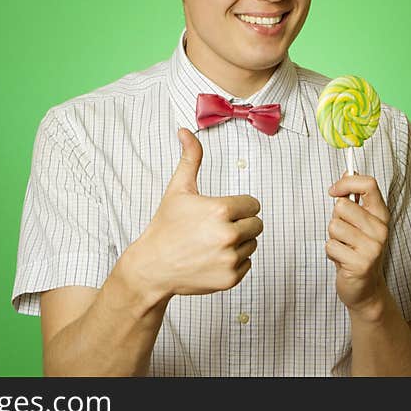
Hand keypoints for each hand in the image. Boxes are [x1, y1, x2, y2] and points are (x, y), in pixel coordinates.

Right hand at [127, 128, 261, 299]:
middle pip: (257, 224)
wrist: (152, 267)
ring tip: (212, 244)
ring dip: (238, 243)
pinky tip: (212, 259)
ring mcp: (230, 259)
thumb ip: (190, 158)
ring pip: (252, 244)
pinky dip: (234, 262)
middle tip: (216, 228)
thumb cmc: (165, 226)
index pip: (253, 204)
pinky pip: (247, 264)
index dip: (238, 207)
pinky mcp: (230, 279)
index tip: (221, 212)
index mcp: (221, 209)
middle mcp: (228, 235)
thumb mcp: (178, 189)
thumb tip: (185, 131)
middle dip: (241, 224)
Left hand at [326, 174, 390, 319]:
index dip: (346, 182)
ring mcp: (373, 247)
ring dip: (333, 238)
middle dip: (335, 219)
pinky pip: (330, 245)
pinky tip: (342, 261)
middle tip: (344, 235)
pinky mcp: (361, 264)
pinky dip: (331, 253)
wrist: (365, 289)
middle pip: (342, 205)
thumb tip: (348, 171)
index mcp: (381, 215)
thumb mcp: (358, 222)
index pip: (368, 185)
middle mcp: (381, 230)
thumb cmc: (357, 251)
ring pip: (334, 226)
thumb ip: (354, 199)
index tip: (333, 191)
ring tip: (344, 248)